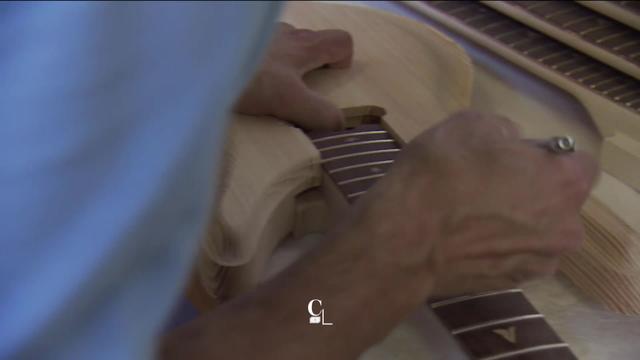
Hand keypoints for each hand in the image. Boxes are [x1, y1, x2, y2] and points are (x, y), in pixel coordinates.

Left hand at [234, 22, 352, 129]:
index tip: (332, 81)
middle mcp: (284, 35)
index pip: (340, 41)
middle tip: (303, 91)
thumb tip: (340, 125)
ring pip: (283, 46)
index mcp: (303, 45)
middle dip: (313, 65)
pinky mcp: (237, 48)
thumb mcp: (289, 101)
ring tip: (272, 90)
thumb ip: (319, 113)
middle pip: (312, 43)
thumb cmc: (249, 80)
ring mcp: (259, 38)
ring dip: (284, 64)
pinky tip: (247, 87)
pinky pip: (259, 53)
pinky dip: (260, 66)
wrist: (197, 72)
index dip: (343, 60)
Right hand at [347, 111, 598, 298]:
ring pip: (535, 232)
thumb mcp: (470, 124)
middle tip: (489, 184)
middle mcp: (564, 228)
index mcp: (565, 183)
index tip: (514, 156)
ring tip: (471, 216)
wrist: (403, 239)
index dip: (546, 156)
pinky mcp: (509, 284)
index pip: (578, 162)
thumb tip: (510, 145)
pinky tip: (465, 240)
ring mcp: (538, 262)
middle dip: (532, 191)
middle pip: (557, 201)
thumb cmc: (441, 175)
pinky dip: (496, 247)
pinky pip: (512, 256)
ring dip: (515, 222)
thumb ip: (505, 132)